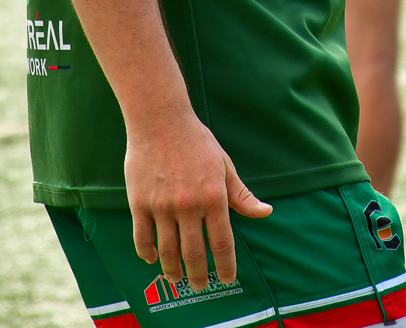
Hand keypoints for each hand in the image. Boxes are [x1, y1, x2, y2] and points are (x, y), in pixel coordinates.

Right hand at [126, 110, 271, 290]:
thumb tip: (265, 212)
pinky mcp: (140, 202)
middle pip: (194, 253)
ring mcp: (162, 205)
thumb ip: (242, 195)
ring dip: (173, 269)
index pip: (222, 242)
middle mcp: (189, 205)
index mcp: (214, 197)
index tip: (227, 278)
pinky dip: (147, 252)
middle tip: (200, 285)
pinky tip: (153, 258)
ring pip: (168, 250)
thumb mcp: (225, 166)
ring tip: (177, 278)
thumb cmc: (197, 142)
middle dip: (199, 275)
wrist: (160, 120)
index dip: (226, 265)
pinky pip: (142, 237)